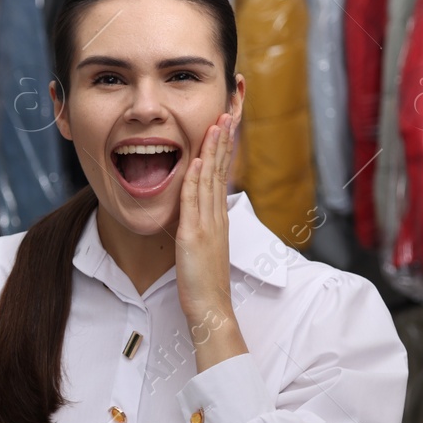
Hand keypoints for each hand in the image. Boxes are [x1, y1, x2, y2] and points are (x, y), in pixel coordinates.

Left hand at [175, 114, 247, 371]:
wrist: (211, 309)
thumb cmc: (205, 283)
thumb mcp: (204, 249)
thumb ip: (202, 228)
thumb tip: (198, 214)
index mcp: (218, 219)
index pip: (221, 177)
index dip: (222, 151)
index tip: (224, 127)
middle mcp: (216, 218)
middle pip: (221, 172)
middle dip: (223, 142)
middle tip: (228, 113)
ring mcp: (207, 226)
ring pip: (211, 181)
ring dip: (213, 152)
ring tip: (216, 124)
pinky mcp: (194, 237)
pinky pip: (196, 204)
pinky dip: (197, 180)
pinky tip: (197, 161)